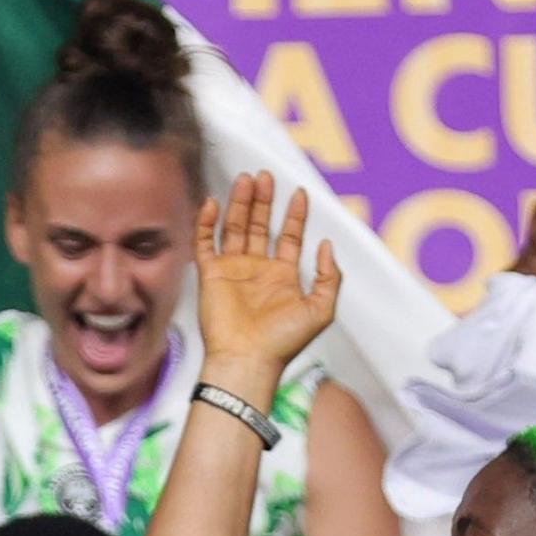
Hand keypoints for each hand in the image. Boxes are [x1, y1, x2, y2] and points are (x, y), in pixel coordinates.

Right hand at [193, 172, 340, 379]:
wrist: (248, 358)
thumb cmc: (284, 341)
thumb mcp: (322, 309)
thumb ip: (329, 277)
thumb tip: (326, 245)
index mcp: (284, 276)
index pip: (290, 237)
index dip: (295, 215)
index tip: (299, 194)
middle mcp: (257, 269)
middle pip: (260, 226)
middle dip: (264, 201)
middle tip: (266, 177)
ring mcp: (233, 270)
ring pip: (235, 229)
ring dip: (240, 205)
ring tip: (246, 180)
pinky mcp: (210, 275)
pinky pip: (205, 244)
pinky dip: (206, 224)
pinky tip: (212, 204)